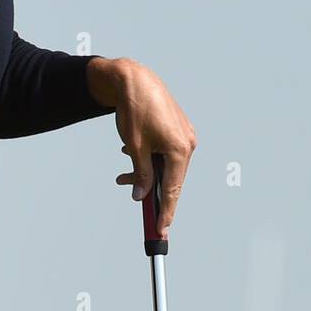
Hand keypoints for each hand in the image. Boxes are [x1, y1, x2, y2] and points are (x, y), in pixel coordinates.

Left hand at [90, 58, 196, 238]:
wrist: (134, 79)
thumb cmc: (134, 111)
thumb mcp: (135, 147)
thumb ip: (141, 174)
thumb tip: (141, 196)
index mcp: (179, 150)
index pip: (173, 190)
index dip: (166, 212)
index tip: (160, 230)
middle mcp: (187, 143)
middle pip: (171, 179)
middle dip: (153, 193)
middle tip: (141, 208)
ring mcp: (184, 135)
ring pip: (166, 166)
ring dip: (146, 173)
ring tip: (123, 176)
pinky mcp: (178, 129)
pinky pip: (166, 152)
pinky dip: (151, 159)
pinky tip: (131, 154)